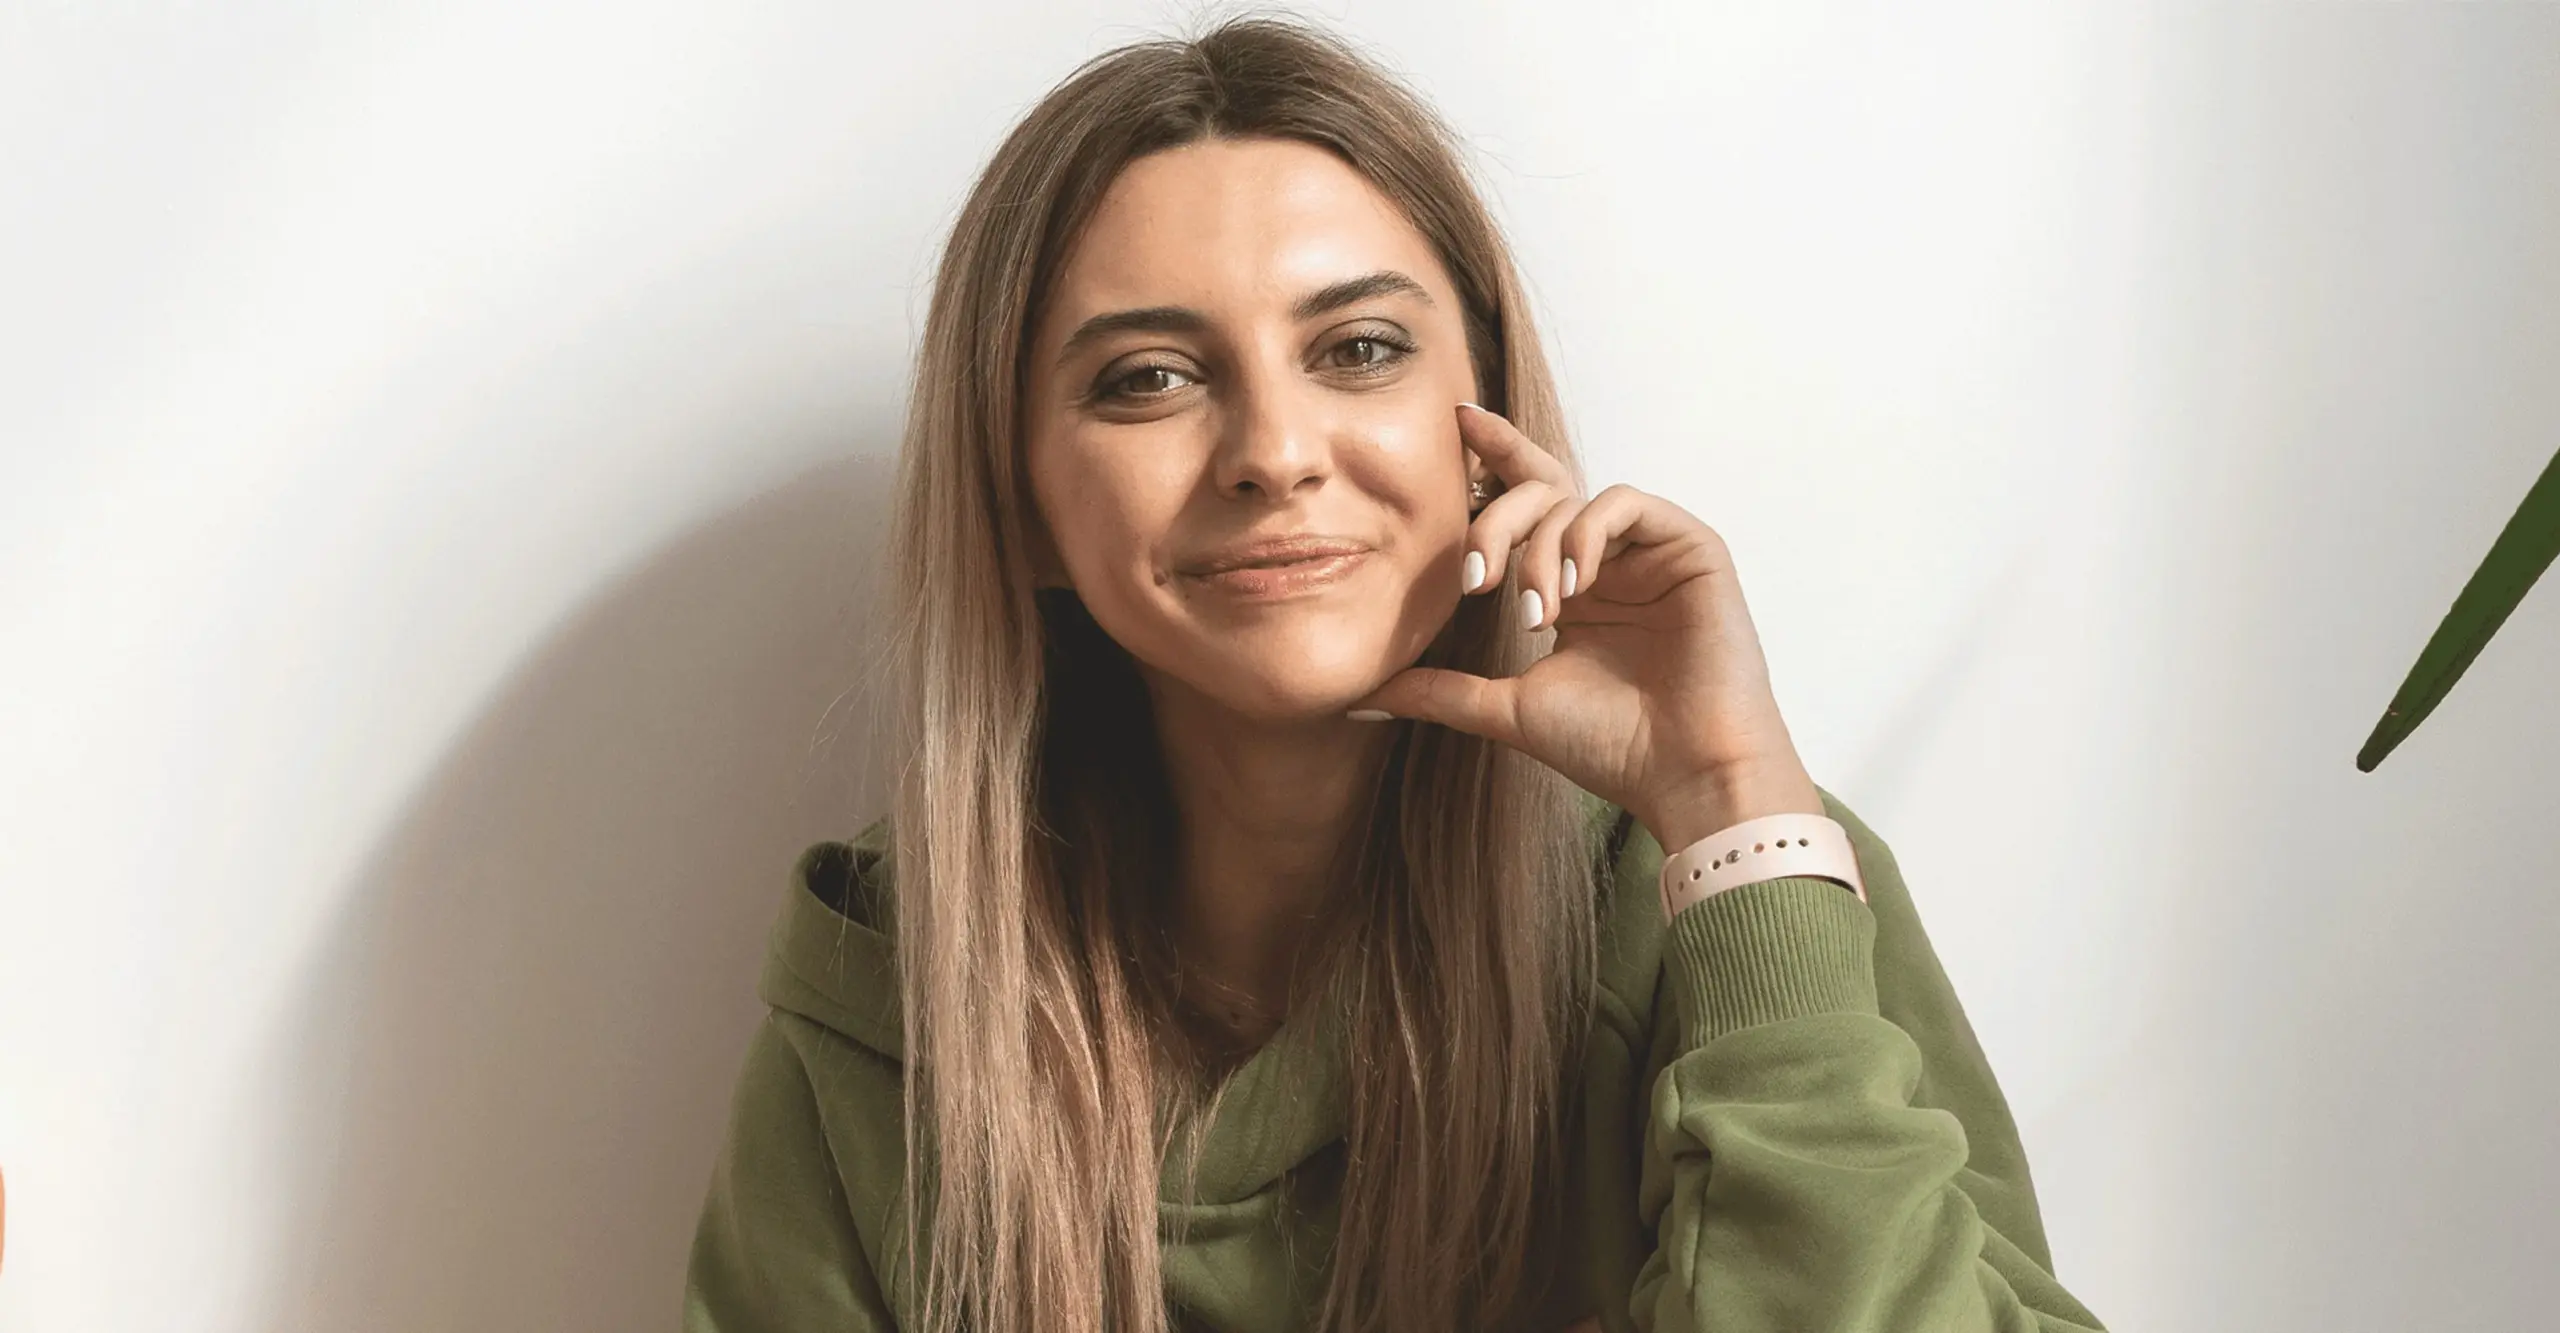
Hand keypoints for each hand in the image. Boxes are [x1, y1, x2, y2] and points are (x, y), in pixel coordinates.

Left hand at [1348, 403, 1821, 851]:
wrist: (1684, 774)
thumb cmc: (1610, 747)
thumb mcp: (1505, 709)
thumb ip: (1438, 691)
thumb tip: (1358, 697)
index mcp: (1568, 589)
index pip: (1525, 505)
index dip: (1492, 457)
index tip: (1452, 423)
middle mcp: (1608, 563)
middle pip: (1539, 490)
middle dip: (1494, 519)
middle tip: (1474, 577)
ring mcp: (1650, 553)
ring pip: (1573, 497)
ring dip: (1538, 546)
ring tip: (1535, 610)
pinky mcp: (1691, 548)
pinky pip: (1624, 503)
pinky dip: (1588, 532)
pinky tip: (1576, 583)